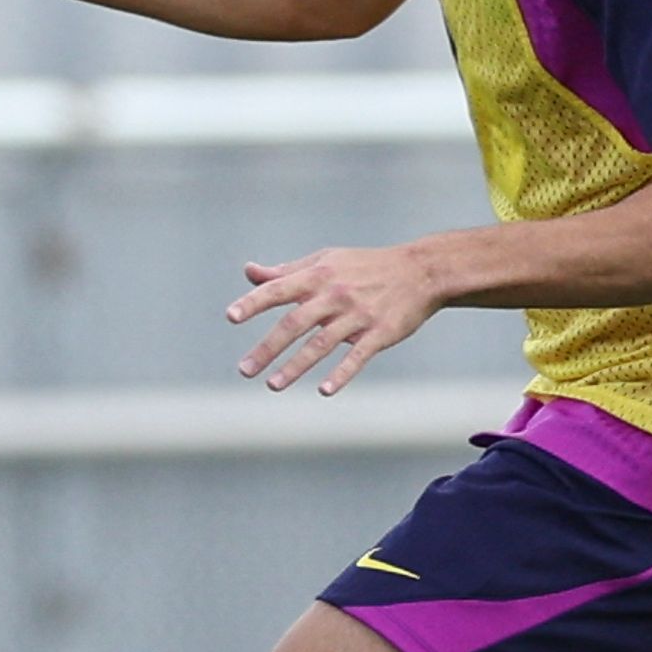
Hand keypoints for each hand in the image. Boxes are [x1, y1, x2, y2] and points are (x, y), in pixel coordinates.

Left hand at [226, 245, 443, 394]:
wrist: (421, 271)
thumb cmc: (365, 266)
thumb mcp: (325, 261)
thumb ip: (286, 272)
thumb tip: (249, 272)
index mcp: (318, 276)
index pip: (279, 289)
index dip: (254, 302)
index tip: (231, 316)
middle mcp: (335, 295)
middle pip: (294, 324)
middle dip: (267, 348)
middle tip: (244, 370)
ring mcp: (358, 316)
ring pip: (321, 344)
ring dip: (295, 366)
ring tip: (272, 385)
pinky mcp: (380, 334)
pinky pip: (357, 357)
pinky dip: (341, 374)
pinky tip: (324, 391)